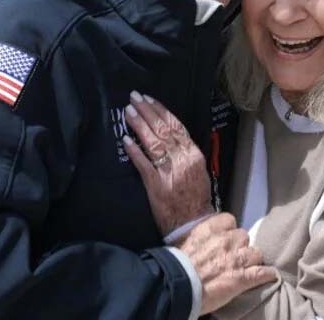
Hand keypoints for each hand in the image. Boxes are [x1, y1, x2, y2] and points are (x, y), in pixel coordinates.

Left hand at [122, 92, 213, 236]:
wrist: (195, 224)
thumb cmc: (196, 197)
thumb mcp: (197, 169)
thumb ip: (185, 151)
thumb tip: (170, 134)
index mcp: (193, 154)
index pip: (176, 126)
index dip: (161, 111)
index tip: (149, 99)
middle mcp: (182, 159)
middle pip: (163, 130)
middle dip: (147, 112)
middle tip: (134, 98)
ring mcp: (169, 172)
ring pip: (153, 143)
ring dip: (139, 125)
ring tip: (128, 112)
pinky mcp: (156, 185)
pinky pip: (144, 165)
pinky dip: (135, 151)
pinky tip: (126, 140)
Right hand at [177, 214, 276, 314]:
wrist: (177, 286)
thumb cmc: (176, 266)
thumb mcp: (185, 243)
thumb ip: (199, 238)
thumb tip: (202, 240)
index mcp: (210, 229)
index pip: (230, 220)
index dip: (228, 230)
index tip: (224, 238)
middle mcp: (226, 240)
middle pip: (244, 236)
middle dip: (240, 246)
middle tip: (233, 256)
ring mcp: (236, 259)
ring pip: (256, 253)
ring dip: (252, 260)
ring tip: (248, 268)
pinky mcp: (243, 278)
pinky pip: (263, 272)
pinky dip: (267, 274)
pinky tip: (270, 275)